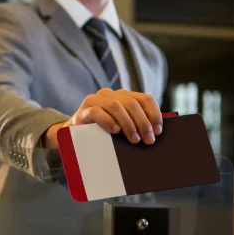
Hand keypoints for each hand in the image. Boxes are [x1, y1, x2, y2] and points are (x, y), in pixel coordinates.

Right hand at [45, 88, 162, 147]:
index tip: (158, 131)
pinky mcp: (83, 110)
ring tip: (134, 139)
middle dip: (143, 123)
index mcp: (123, 96)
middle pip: (132, 103)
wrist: (75, 136)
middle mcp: (110, 94)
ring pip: (116, 105)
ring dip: (128, 123)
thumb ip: (136, 124)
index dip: (154, 114)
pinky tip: (115, 131)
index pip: (145, 99)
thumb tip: (157, 134)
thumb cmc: (103, 133)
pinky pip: (97, 112)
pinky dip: (108, 121)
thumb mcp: (122, 126)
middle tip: (148, 140)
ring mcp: (95, 100)